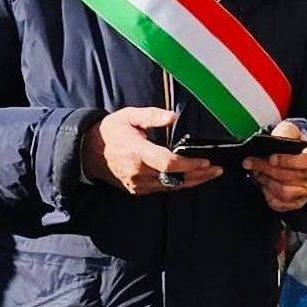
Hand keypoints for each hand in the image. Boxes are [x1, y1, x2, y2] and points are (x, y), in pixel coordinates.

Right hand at [83, 108, 221, 195]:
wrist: (89, 152)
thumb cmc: (111, 131)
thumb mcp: (129, 116)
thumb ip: (152, 116)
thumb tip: (174, 116)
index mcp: (138, 152)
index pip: (168, 163)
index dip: (190, 165)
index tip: (206, 161)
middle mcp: (139, 172)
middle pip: (175, 179)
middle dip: (199, 176)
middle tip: (217, 170)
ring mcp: (138, 184)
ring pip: (171, 187)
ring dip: (192, 181)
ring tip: (210, 174)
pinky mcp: (137, 190)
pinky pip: (162, 189)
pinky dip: (178, 184)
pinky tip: (191, 178)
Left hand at [244, 121, 306, 213]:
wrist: (295, 157)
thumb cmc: (292, 145)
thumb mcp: (290, 131)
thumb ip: (283, 132)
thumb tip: (273, 140)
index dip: (288, 161)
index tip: (271, 158)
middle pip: (290, 177)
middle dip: (266, 169)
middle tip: (251, 162)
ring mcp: (305, 191)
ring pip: (284, 192)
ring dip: (266, 182)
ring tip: (257, 172)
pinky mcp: (295, 202)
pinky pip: (280, 204)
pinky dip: (267, 194)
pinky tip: (262, 184)